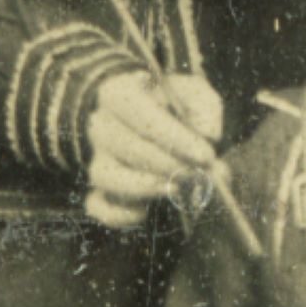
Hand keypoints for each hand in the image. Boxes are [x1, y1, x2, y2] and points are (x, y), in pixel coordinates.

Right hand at [81, 65, 224, 226]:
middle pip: (125, 145)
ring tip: (177, 190)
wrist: (157, 125)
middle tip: (199, 174)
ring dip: (144, 187)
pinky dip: (119, 214)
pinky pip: (97, 206)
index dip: (172, 135)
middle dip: (168, 164)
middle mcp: (101, 125)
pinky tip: (146, 212)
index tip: (206, 155)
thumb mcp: (195, 95)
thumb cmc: (176, 107)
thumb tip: (208, 135)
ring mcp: (97, 159)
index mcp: (119, 92)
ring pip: (105, 176)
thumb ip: (204, 108)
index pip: (138, 111)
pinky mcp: (97, 189)